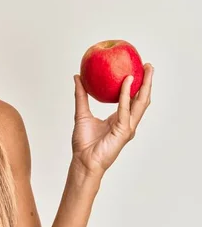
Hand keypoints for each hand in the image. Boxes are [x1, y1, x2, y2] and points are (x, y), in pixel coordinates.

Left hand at [71, 63, 153, 178]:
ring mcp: (128, 127)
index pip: (132, 99)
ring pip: (140, 103)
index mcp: (120, 119)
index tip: (137, 69)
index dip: (137, 85)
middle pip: (141, 99)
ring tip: (146, 71)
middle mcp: (127, 122)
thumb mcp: (81, 113)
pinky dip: (126, 96)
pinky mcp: (123, 131)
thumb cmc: (84, 142)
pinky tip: (126, 83)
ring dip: (144, 86)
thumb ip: (81, 95)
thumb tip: (77, 77)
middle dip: (147, 82)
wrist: (83, 160)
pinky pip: (125, 110)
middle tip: (148, 66)